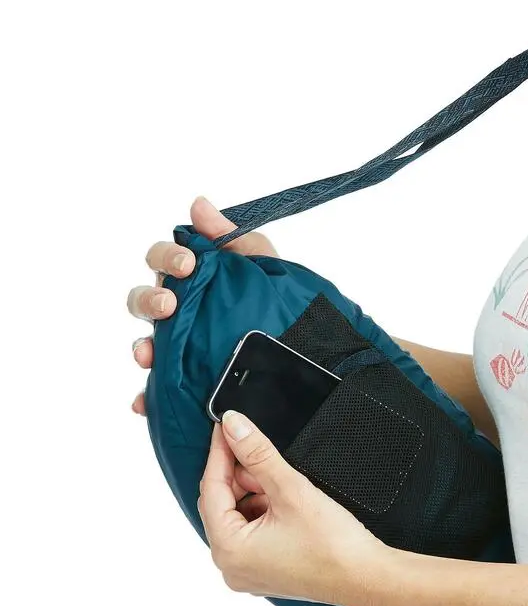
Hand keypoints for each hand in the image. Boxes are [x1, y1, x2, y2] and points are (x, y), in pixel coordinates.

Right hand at [127, 196, 277, 415]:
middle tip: (170, 304)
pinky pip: (159, 392)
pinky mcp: (188, 382)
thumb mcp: (264, 267)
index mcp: (195, 281)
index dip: (167, 258)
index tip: (189, 264)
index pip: (165, 261)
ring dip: (141, 345)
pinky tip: (144, 401)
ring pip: (146, 344)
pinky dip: (147, 396)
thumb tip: (199, 204)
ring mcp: (182, 349)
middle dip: (149, 299)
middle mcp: (182, 314)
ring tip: (148, 352)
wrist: (308, 357)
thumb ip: (233, 238)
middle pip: (144, 301)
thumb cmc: (280, 304)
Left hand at [197, 410, 389, 605]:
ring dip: (253, 493)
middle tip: (258, 451)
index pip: (211, 489)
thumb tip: (234, 426)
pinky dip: (263, 511)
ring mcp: (248, 572)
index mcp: (228, 550)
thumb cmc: (332, 545)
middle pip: (221, 504)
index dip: (220, 453)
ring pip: (237, 517)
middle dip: (238, 475)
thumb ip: (257, 454)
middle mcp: (230, 567)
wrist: (366, 577)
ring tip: (279, 480)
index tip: (226, 426)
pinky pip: (251, 533)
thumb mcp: (290, 488)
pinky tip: (284, 501)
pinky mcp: (265, 571)